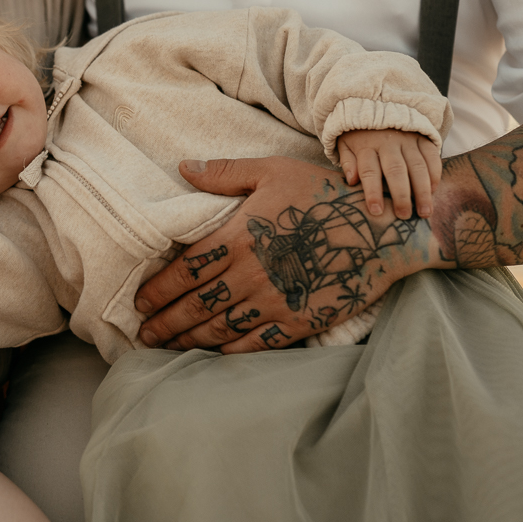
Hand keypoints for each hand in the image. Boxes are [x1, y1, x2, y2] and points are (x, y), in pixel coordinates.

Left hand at [135, 157, 436, 352]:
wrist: (382, 229)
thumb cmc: (324, 194)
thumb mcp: (273, 171)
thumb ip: (226, 173)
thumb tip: (183, 167)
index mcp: (240, 237)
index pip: (186, 271)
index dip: (158, 289)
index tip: (140, 302)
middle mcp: (252, 274)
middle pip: (196, 305)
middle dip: (165, 322)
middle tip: (143, 333)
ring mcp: (275, 302)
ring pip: (220, 329)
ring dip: (189, 340)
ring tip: (166, 346)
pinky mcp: (299, 321)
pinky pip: (256, 343)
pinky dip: (229, 352)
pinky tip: (212, 354)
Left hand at [336, 128, 441, 217]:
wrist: (377, 104)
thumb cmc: (359, 133)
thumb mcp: (345, 143)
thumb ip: (348, 161)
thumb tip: (351, 180)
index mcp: (366, 146)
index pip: (369, 171)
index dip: (373, 192)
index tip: (376, 211)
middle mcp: (387, 143)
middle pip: (395, 171)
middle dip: (401, 195)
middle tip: (405, 215)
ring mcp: (407, 139)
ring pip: (417, 166)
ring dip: (422, 190)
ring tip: (425, 211)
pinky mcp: (422, 137)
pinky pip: (431, 156)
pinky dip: (434, 173)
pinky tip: (434, 190)